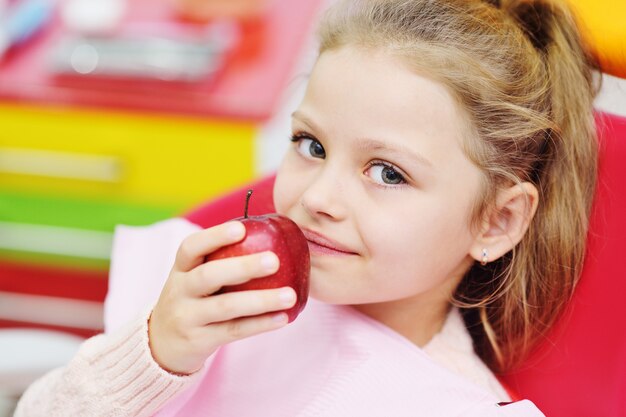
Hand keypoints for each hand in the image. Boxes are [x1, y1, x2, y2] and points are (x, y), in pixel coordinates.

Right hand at [148, 221, 296, 374]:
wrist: (160, 345)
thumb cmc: (192, 300)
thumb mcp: (193, 277)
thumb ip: (221, 261)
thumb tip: (272, 237)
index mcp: (181, 268)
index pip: (191, 247)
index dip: (214, 236)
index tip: (241, 229)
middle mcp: (179, 291)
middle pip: (208, 276)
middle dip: (242, 267)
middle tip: (274, 260)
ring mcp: (187, 318)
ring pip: (225, 307)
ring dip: (260, 300)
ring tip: (289, 295)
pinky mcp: (198, 342)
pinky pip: (233, 331)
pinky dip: (260, 324)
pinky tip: (283, 317)